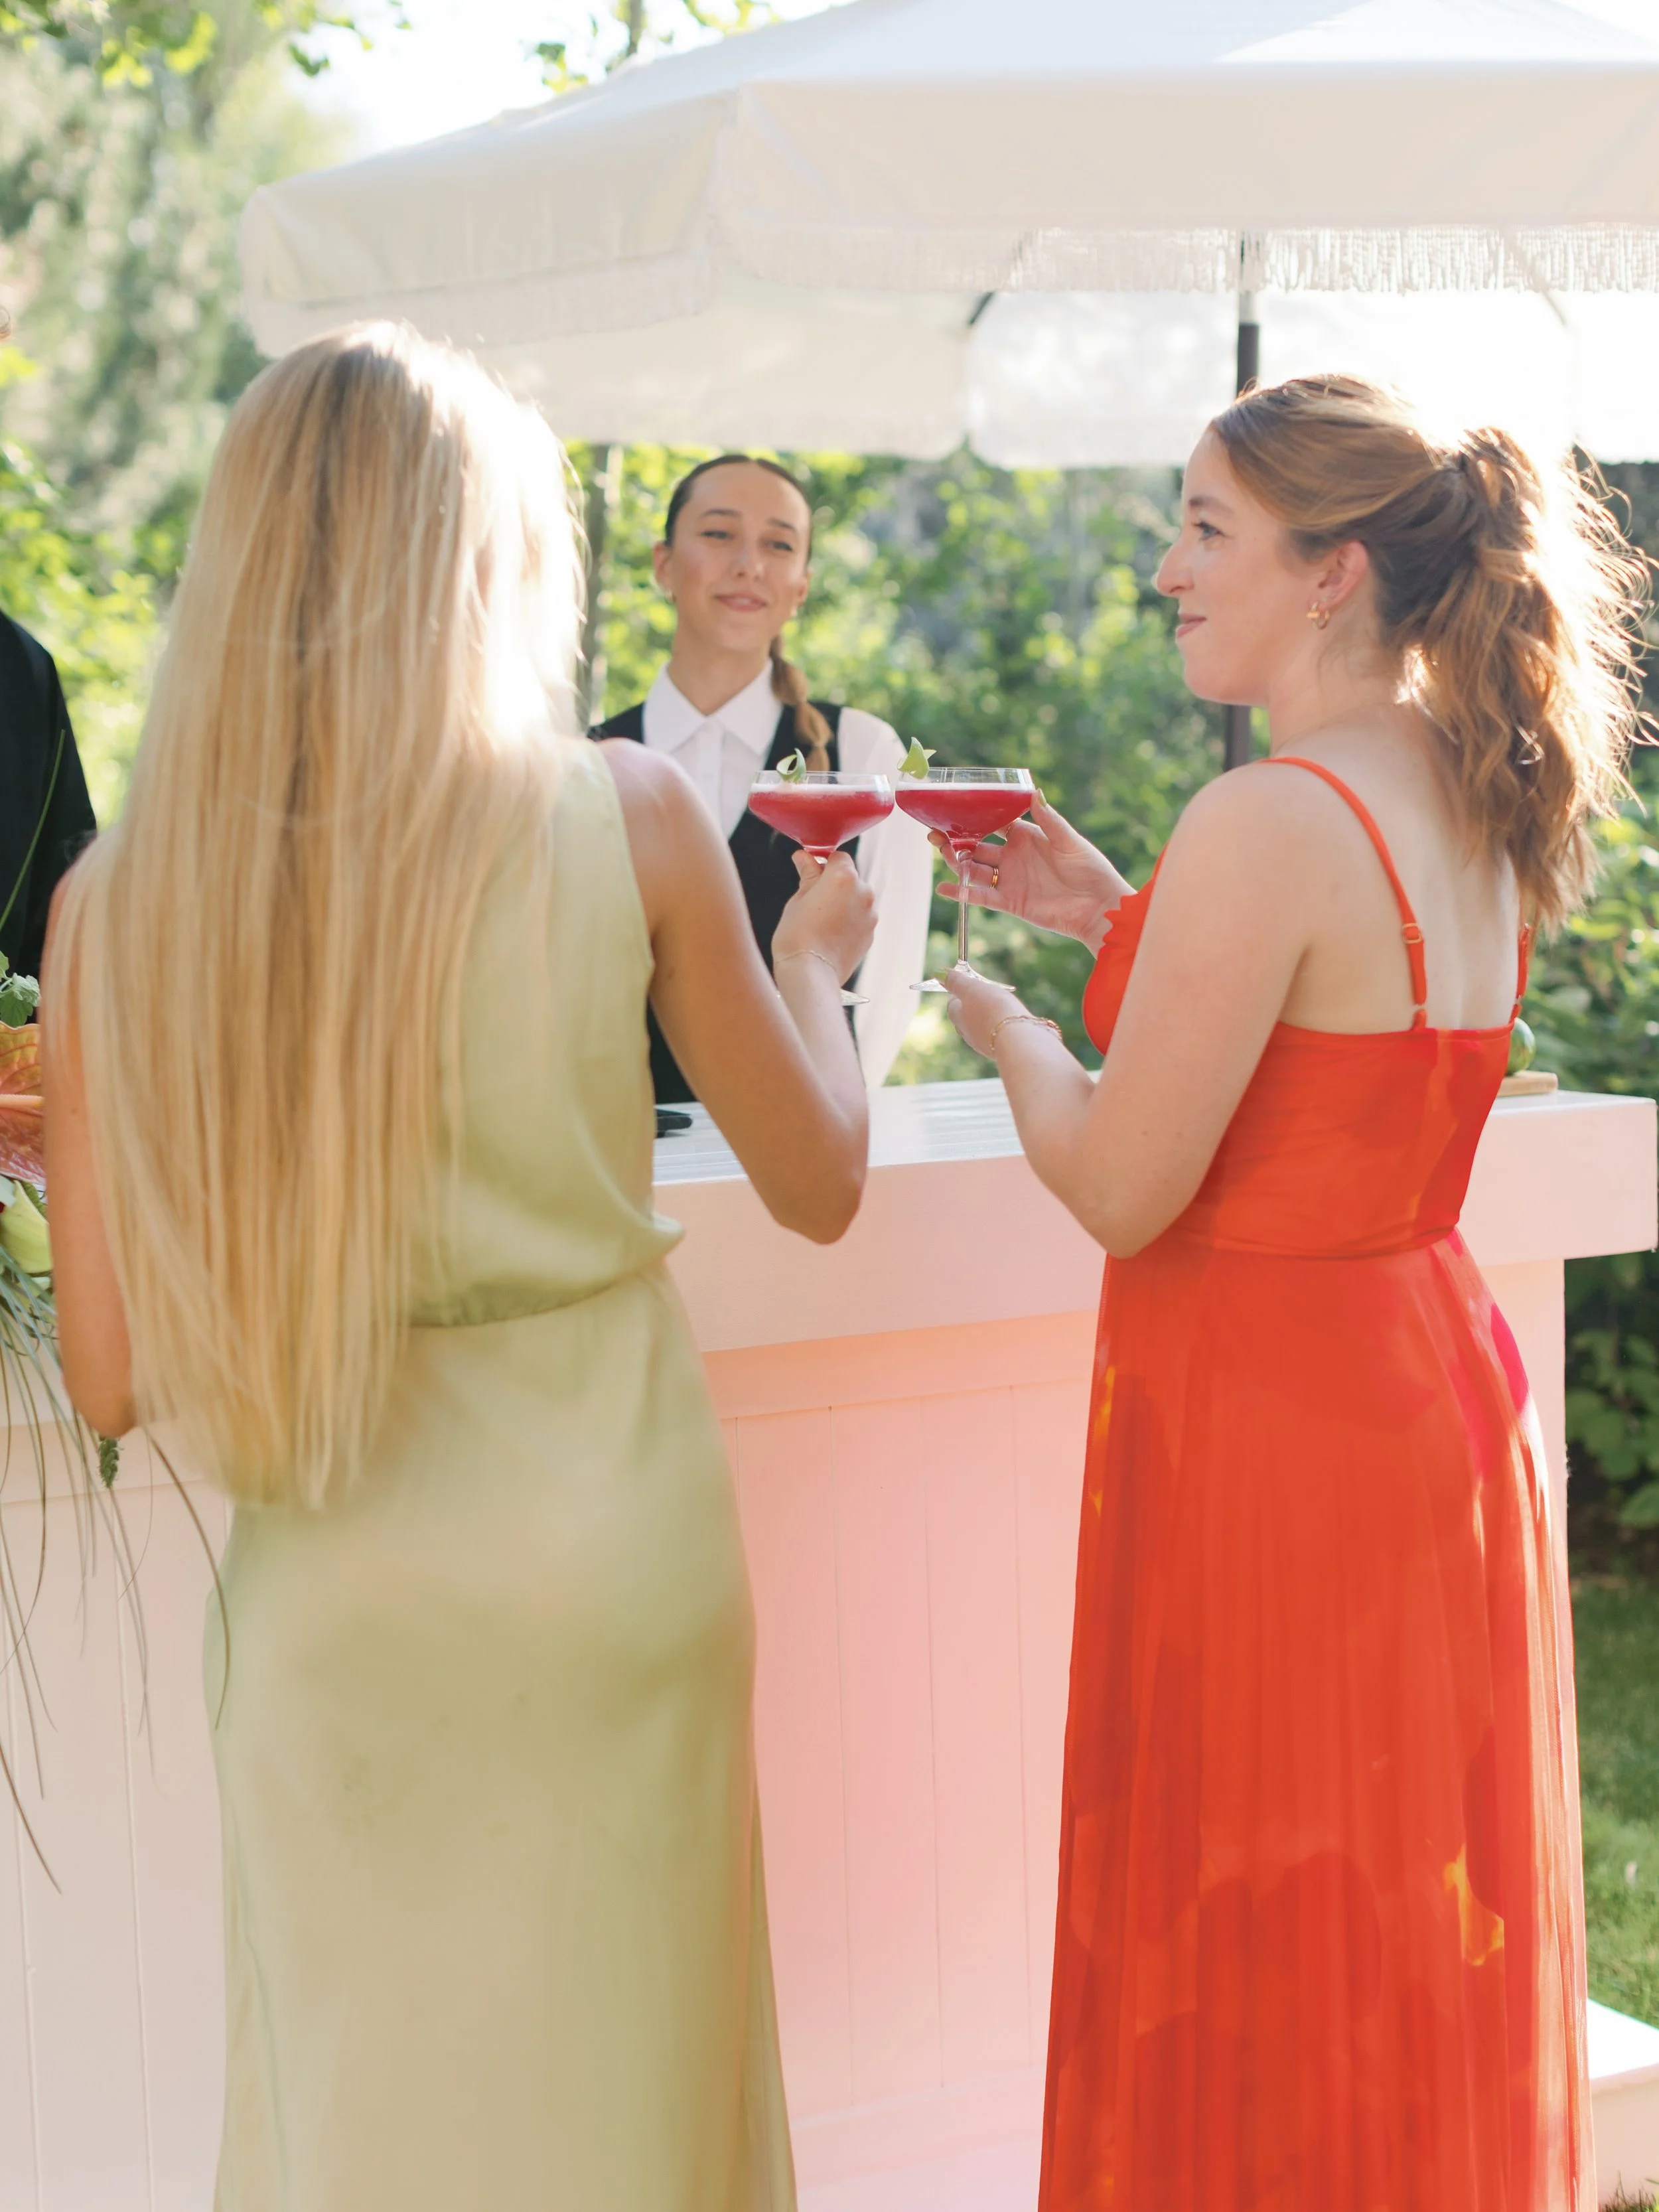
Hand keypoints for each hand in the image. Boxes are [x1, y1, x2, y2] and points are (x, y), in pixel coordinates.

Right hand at [772, 850, 876, 985]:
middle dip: (834, 885)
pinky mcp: (871, 933)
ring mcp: (870, 914)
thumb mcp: (798, 899)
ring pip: (856, 899)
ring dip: (843, 903)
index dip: (823, 864)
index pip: (838, 858)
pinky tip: (830, 934)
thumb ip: (808, 875)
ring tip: (821, 921)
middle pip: (850, 878)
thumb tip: (804, 858)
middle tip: (813, 901)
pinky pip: (859, 918)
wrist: (810, 973)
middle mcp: (864, 892)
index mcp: (844, 877)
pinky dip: (848, 920)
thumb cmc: (798, 935)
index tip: (811, 874)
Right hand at [934, 792, 1126, 951]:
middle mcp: (1014, 857)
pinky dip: (962, 893)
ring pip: (975, 869)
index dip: (975, 816)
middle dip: (956, 840)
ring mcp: (1010, 880)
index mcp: (1027, 837)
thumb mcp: (1069, 840)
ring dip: (956, 862)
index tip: (955, 808)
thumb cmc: (1091, 869)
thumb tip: (1034, 791)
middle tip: (935, 833)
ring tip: (941, 853)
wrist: (1099, 908)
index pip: (994, 823)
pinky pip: (981, 897)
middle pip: (977, 846)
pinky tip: (944, 888)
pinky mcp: (1010, 902)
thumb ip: (1048, 819)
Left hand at [941, 961, 1020, 1057]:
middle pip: (965, 1018)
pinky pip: (996, 1036)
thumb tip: (938, 973)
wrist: (1016, 1039)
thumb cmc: (992, 1009)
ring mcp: (983, 1044)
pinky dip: (999, 1028)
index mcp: (958, 1018)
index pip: (952, 1004)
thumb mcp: (972, 989)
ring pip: (981, 1028)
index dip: (958, 993)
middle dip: (972, 1007)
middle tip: (984, 995)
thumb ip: (956, 982)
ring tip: (999, 1008)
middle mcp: (968, 1034)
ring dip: (986, 1018)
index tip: (966, 985)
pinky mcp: (999, 1050)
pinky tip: (1009, 1023)